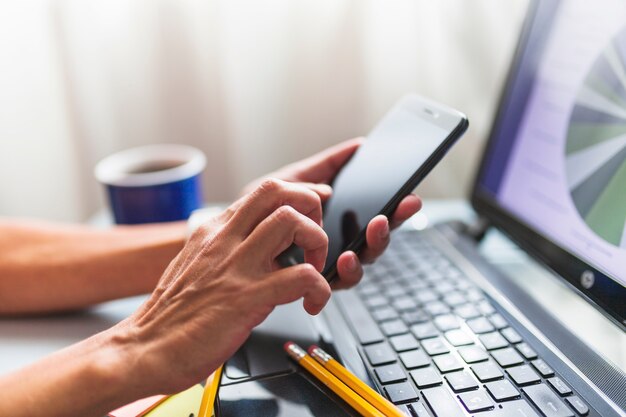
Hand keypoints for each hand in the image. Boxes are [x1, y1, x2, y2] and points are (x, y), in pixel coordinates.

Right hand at [115, 179, 331, 393]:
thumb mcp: (197, 265)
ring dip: (317, 242)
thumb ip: (226, 249)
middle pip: (278, 191)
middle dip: (310, 207)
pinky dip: (320, 289)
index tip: (312, 215)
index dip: (297, 196)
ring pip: (292, 222)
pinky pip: (302, 277)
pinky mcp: (246, 298)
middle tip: (313, 240)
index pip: (265, 191)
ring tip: (314, 269)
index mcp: (214, 231)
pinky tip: (312, 303)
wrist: (143, 349)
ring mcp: (236, 266)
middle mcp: (225, 240)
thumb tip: (261, 247)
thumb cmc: (171, 315)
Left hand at [241, 138, 421, 289]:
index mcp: (337, 219)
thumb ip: (323, 167)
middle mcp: (338, 242)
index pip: (373, 212)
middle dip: (394, 221)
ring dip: (374, 243)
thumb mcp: (291, 181)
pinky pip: (338, 280)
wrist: (228, 244)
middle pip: (375, 236)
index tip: (409, 195)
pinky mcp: (314, 282)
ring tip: (375, 227)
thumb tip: (357, 147)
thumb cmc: (258, 212)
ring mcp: (328, 263)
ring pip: (364, 259)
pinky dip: (347, 269)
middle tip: (403, 206)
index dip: (395, 205)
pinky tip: (346, 256)